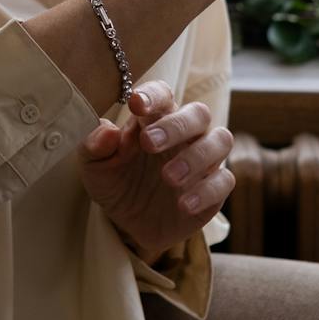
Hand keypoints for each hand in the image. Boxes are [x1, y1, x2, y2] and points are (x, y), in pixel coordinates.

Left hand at [76, 80, 234, 264]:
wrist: (130, 225)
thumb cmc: (115, 182)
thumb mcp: (94, 167)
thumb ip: (94, 147)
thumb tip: (106, 132)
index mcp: (154, 119)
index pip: (162, 94)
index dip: (153, 95)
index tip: (136, 104)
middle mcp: (184, 134)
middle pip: (198, 113)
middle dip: (176, 125)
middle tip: (149, 143)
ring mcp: (203, 160)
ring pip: (220, 140)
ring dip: (196, 156)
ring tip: (168, 177)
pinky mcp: (214, 189)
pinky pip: (224, 181)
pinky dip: (206, 191)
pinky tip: (183, 204)